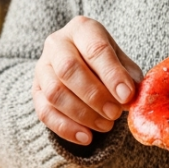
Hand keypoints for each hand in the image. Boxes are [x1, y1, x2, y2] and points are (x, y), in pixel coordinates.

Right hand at [33, 16, 143, 145]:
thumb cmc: (105, 63)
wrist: (80, 65)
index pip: (95, 50)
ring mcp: (42, 67)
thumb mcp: (121, 61)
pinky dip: (66, 128)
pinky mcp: (35, 91)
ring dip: (82, 114)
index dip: (112, 75)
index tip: (127, 96)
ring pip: (55, 92)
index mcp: (82, 29)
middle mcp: (57, 43)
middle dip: (94, 96)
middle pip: (68, 69)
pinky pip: (44, 112)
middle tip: (115, 114)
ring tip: (105, 126)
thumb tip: (133, 97)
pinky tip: (86, 137)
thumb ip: (128, 76)